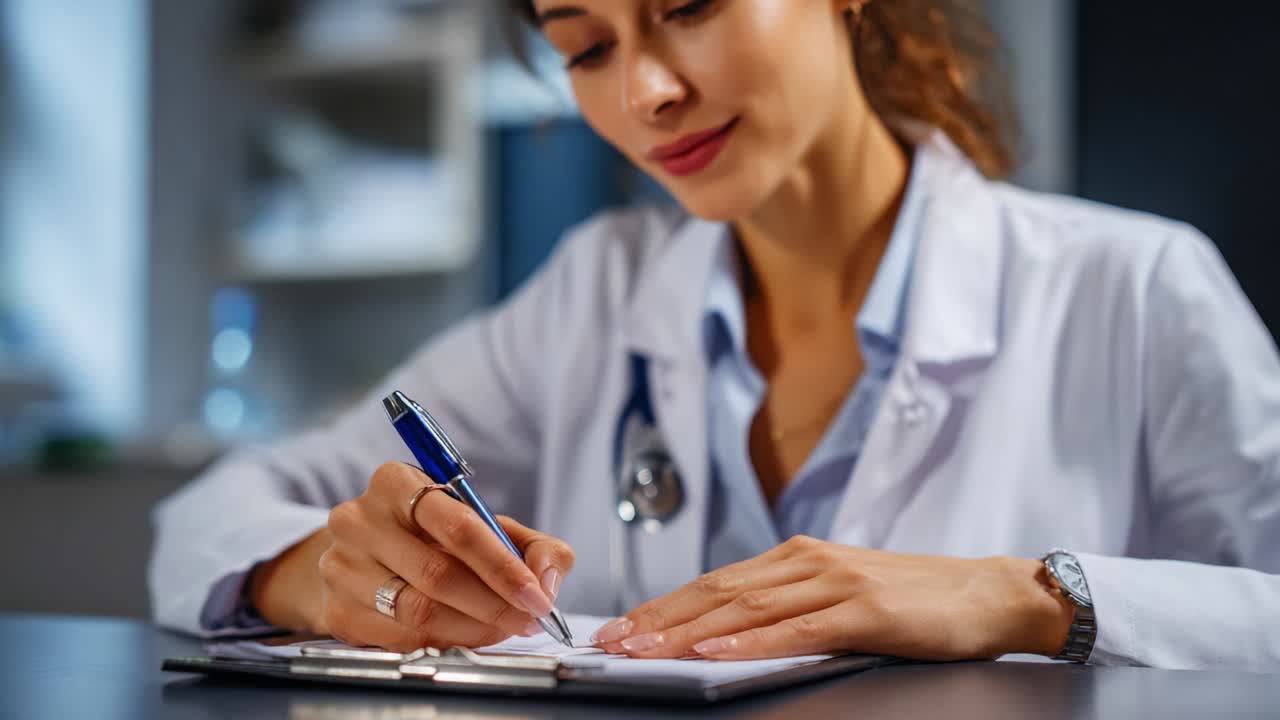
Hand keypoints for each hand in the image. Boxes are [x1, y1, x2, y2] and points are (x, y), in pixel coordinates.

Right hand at [312, 462, 573, 651]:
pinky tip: (466, 636)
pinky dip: (444, 643)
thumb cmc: (433, 535)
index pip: (458, 527)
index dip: (504, 567)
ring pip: (419, 612)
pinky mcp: (335, 610)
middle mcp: (359, 519)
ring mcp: (340, 566)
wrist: (363, 555)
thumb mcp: (487, 523)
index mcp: (396, 482)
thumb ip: (534, 546)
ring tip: (502, 627)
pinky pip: (400, 640)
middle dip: (495, 604)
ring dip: (474, 628)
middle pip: (438, 574)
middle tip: (526, 619)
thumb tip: (547, 581)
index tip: (537, 596)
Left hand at [590, 536, 1070, 660]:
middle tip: (613, 642)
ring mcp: (835, 582)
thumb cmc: (916, 599)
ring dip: (687, 631)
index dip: (663, 606)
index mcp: (797, 556)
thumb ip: (788, 605)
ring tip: (645, 649)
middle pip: (716, 592)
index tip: (622, 628)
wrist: (989, 592)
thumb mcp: (841, 593)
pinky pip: (796, 629)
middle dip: (658, 619)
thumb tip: (725, 631)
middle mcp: (808, 561)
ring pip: (744, 608)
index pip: (714, 582)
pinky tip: (716, 651)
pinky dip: (750, 641)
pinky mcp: (864, 610)